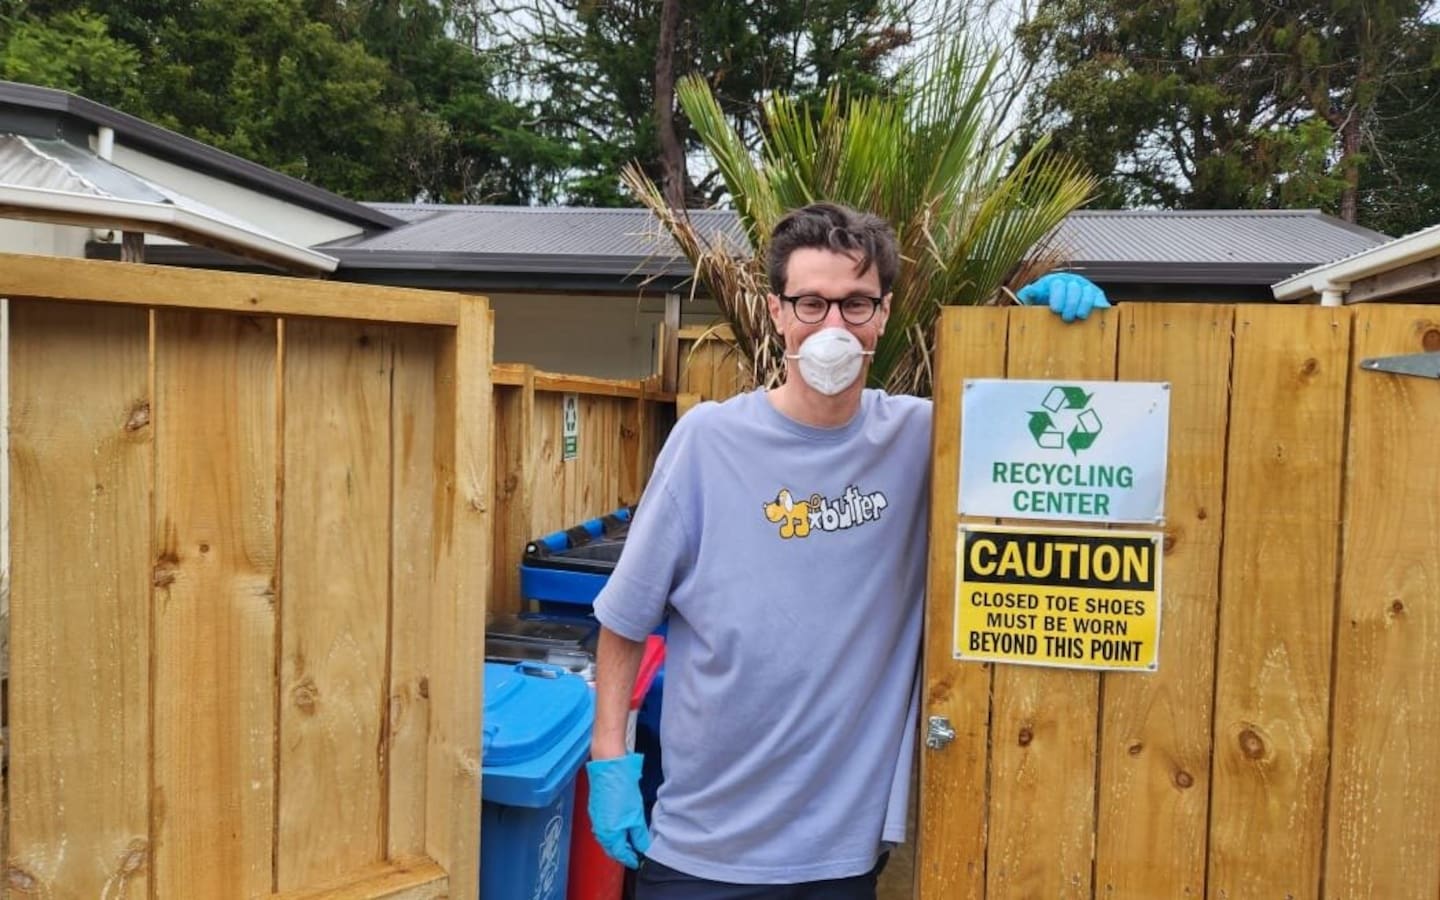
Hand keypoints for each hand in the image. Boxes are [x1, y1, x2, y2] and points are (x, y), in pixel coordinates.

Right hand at [586, 753, 650, 867]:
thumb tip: (642, 847)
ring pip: (606, 838)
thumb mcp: (636, 815)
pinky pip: (603, 828)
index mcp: (609, 834)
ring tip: (629, 841)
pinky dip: (612, 832)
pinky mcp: (596, 809)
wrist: (609, 768)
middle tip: (634, 853)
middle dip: (622, 852)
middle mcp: (600, 829)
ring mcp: (596, 819)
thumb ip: (639, 835)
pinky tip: (620, 827)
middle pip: (611, 848)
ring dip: (617, 842)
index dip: (630, 858)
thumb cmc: (622, 790)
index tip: (637, 861)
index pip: (620, 853)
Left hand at [1016, 272, 1110, 322]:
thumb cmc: (1045, 303)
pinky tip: (1098, 313)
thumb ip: (1029, 295)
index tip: (1055, 309)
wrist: (1060, 308)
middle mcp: (1071, 282)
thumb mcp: (1034, 299)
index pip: (1057, 285)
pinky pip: (1100, 298)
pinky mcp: (1096, 295)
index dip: (1057, 296)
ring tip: (1080, 316)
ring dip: (1085, 304)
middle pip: (1074, 289)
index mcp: (1055, 282)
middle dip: (1071, 303)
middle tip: (1066, 317)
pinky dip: (1100, 305)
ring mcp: (1085, 287)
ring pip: (1088, 293)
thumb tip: (1027, 291)